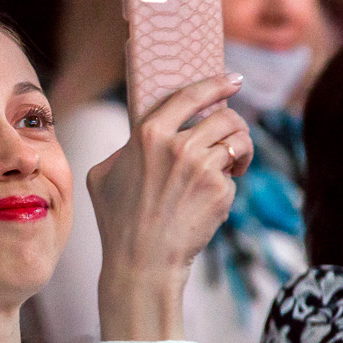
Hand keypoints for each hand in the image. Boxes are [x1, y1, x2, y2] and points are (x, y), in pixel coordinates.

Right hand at [89, 74, 251, 340]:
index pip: (191, 95)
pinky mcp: (220, 190)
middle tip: (232, 139)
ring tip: (232, 166)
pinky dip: (228, 185)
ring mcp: (202, 167)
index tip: (233, 80)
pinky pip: (234, 176)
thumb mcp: (102, 175)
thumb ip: (124, 149)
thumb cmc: (117, 221)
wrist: (142, 262)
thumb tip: (138, 140)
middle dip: (235, 126)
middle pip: (226, 116)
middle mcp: (177, 144)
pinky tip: (211, 201)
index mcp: (147, 133)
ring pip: (238, 141)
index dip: (218, 83)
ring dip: (241, 150)